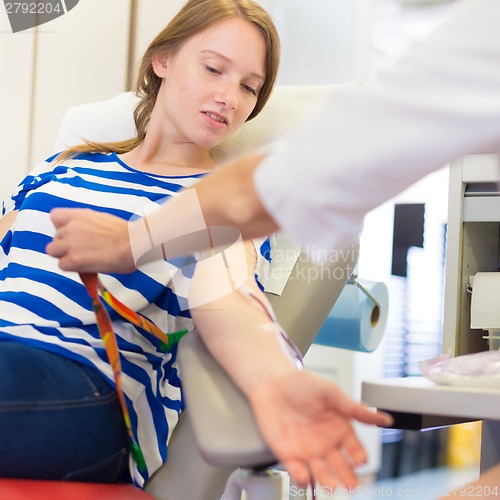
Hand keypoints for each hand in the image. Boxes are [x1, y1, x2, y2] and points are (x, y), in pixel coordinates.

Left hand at [46, 208, 134, 273]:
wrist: (135, 243)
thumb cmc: (128, 234)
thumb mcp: (104, 220)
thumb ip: (89, 225)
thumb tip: (87, 237)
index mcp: (81, 215)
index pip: (55, 216)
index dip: (61, 227)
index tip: (71, 233)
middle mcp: (72, 227)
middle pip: (55, 237)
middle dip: (65, 245)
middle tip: (81, 251)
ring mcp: (71, 243)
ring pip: (53, 251)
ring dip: (65, 256)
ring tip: (82, 260)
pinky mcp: (73, 259)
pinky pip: (62, 265)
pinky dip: (72, 267)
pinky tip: (86, 267)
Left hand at [247, 369, 391, 490]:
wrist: (271, 382)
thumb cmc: (300, 382)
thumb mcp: (331, 392)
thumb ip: (355, 408)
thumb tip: (383, 418)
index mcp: (339, 427)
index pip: (355, 449)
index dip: (359, 456)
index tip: (361, 460)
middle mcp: (326, 442)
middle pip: (341, 466)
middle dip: (347, 477)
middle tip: (352, 485)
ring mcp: (308, 450)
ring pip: (322, 473)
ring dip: (327, 481)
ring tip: (332, 486)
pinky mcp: (288, 454)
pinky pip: (297, 471)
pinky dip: (301, 476)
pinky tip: (305, 476)